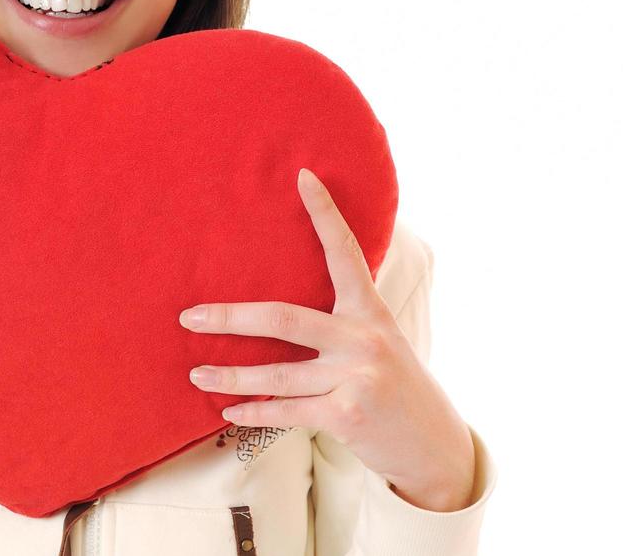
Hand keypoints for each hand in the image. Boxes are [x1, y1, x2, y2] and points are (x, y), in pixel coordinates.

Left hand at [179, 168, 475, 511]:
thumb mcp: (379, 341)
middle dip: (230, 318)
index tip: (303, 177)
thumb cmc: (392, 385)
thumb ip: (342, 320)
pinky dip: (253, 411)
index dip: (325, 212)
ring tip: (197, 373)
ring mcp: (355, 377)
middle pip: (282, 319)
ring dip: (229, 375)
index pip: (344, 252)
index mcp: (369, 310)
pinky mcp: (346, 415)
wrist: (432, 444)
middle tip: (189, 316)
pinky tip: (227, 409)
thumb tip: (283, 305)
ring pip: (275, 374)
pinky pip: (285, 411)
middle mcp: (362, 339)